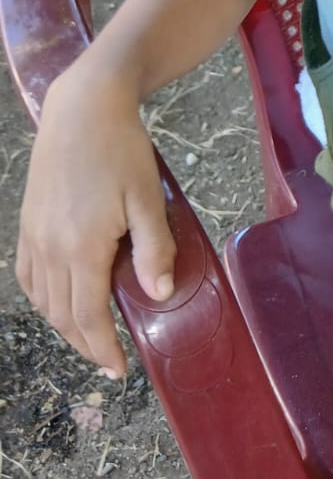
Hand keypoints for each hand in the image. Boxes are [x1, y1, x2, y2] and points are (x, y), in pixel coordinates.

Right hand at [16, 63, 175, 375]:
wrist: (83, 110)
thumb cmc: (122, 150)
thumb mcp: (146, 198)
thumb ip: (154, 248)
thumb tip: (159, 294)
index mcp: (81, 246)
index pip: (88, 315)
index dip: (103, 347)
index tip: (119, 369)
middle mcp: (50, 247)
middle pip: (63, 315)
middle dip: (85, 343)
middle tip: (109, 358)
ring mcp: (34, 236)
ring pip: (43, 300)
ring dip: (64, 324)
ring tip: (90, 335)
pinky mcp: (27, 223)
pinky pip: (29, 276)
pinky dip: (43, 298)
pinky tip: (59, 300)